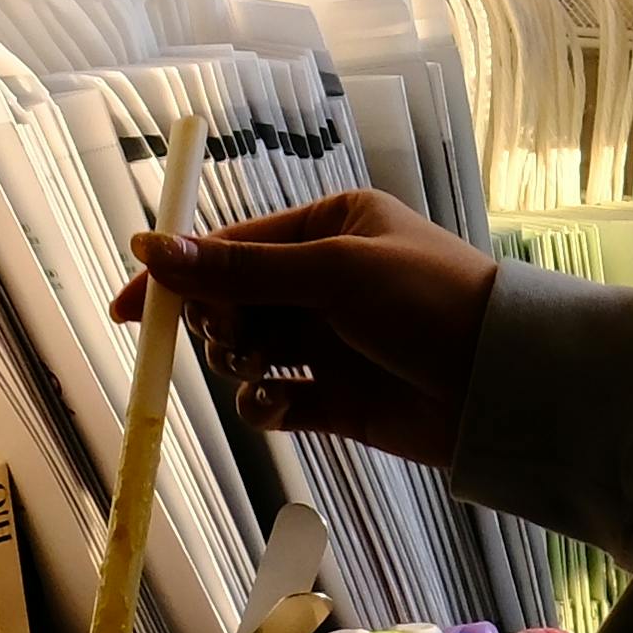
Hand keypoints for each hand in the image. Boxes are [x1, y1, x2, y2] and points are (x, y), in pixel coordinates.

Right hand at [125, 184, 501, 470]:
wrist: (502, 385)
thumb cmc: (430, 303)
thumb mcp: (333, 272)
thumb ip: (241, 267)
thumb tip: (152, 246)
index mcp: (329, 228)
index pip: (232, 246)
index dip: (177, 276)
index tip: (130, 309)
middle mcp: (325, 281)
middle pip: (232, 302)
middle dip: (218, 322)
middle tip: (233, 336)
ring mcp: (330, 341)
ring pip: (248, 353)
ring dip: (239, 364)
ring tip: (262, 368)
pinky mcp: (337, 398)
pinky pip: (274, 400)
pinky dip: (264, 404)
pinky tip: (277, 404)